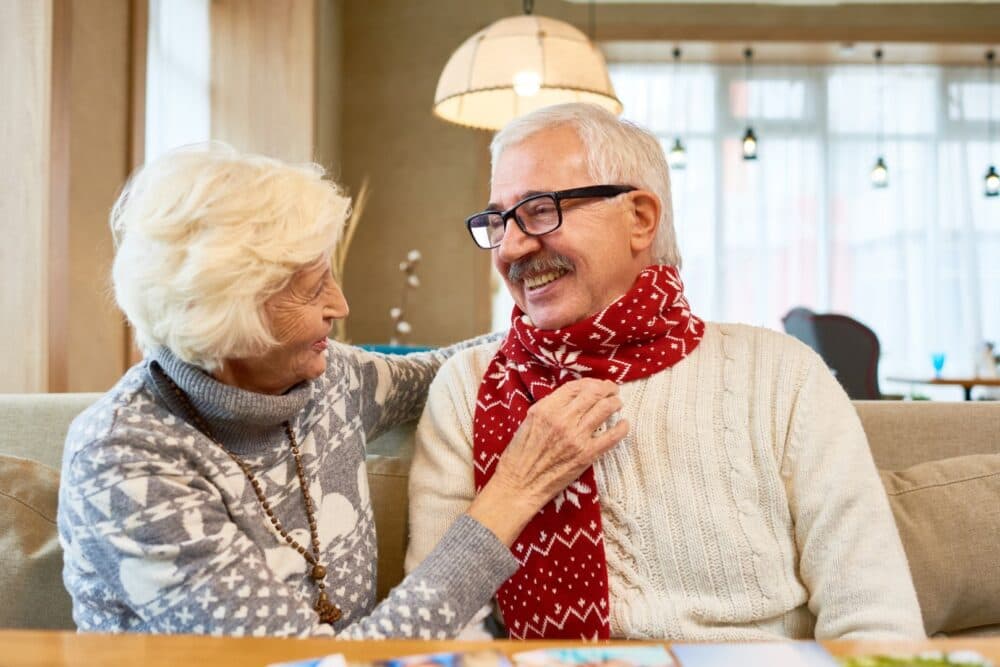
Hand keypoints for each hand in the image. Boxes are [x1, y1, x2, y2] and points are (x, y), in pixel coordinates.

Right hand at [467, 378, 628, 544]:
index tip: (596, 385)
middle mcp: (563, 419)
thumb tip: (571, 399)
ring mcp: (576, 437)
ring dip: (615, 402)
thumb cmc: (520, 455)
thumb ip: (549, 408)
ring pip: (605, 409)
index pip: (575, 387)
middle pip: (593, 394)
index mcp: (546, 409)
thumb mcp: (529, 421)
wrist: (520, 485)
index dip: (590, 382)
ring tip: (617, 403)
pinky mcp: (586, 455)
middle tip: (612, 390)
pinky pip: (611, 437)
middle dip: (607, 388)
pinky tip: (624, 424)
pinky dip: (622, 428)